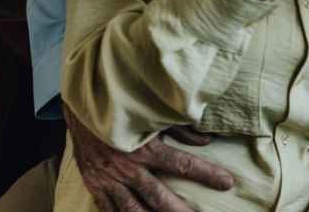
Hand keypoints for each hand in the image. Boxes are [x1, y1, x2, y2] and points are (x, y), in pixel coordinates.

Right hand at [62, 102, 232, 211]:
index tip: (227, 182)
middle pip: (160, 198)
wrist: (81, 106)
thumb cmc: (121, 107)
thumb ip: (180, 129)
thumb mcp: (151, 112)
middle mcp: (126, 167)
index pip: (182, 164)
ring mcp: (108, 180)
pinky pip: (110, 211)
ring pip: (135, 211)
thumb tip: (206, 140)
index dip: (207, 174)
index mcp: (143, 146)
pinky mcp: (94, 186)